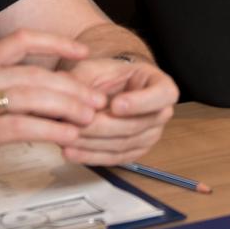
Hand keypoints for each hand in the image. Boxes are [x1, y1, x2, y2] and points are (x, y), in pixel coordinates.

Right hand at [0, 29, 102, 193]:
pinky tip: (68, 137)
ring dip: (68, 107)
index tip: (82, 51)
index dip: (54, 42)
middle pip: (34, 73)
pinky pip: (22, 126)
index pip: (19, 40)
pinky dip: (51, 130)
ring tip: (90, 117)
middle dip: (72, 85)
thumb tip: (42, 90)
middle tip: (97, 98)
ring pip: (33, 97)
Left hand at [58, 55, 178, 164]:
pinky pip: (114, 159)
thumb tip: (66, 88)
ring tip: (69, 137)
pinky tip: (72, 152)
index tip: (116, 105)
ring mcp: (149, 136)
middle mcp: (160, 113)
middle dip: (104, 126)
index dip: (141, 102)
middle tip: (80, 122)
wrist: (109, 91)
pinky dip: (91, 156)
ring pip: (123, 145)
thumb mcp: (96, 69)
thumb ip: (83, 79)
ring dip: (94, 143)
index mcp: (160, 85)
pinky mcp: (133, 152)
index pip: (163, 95)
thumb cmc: (108, 76)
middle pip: (137, 125)